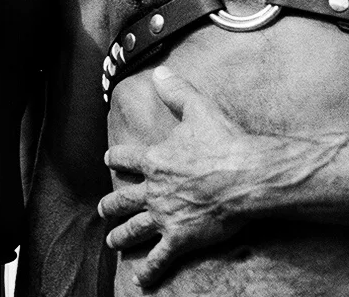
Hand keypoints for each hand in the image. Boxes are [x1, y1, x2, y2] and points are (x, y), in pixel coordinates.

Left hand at [97, 67, 258, 287]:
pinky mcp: (181, 237)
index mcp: (156, 159)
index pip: (127, 158)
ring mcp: (165, 215)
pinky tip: (141, 280)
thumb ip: (176, 91)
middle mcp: (154, 189)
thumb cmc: (225, 142)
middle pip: (124, 198)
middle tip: (102, 210)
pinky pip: (161, 257)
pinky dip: (150, 270)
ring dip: (122, 236)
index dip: (116, 158)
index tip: (108, 159)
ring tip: (113, 242)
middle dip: (112, 205)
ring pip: (135, 228)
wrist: (246, 175)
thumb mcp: (198, 108)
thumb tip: (161, 72)